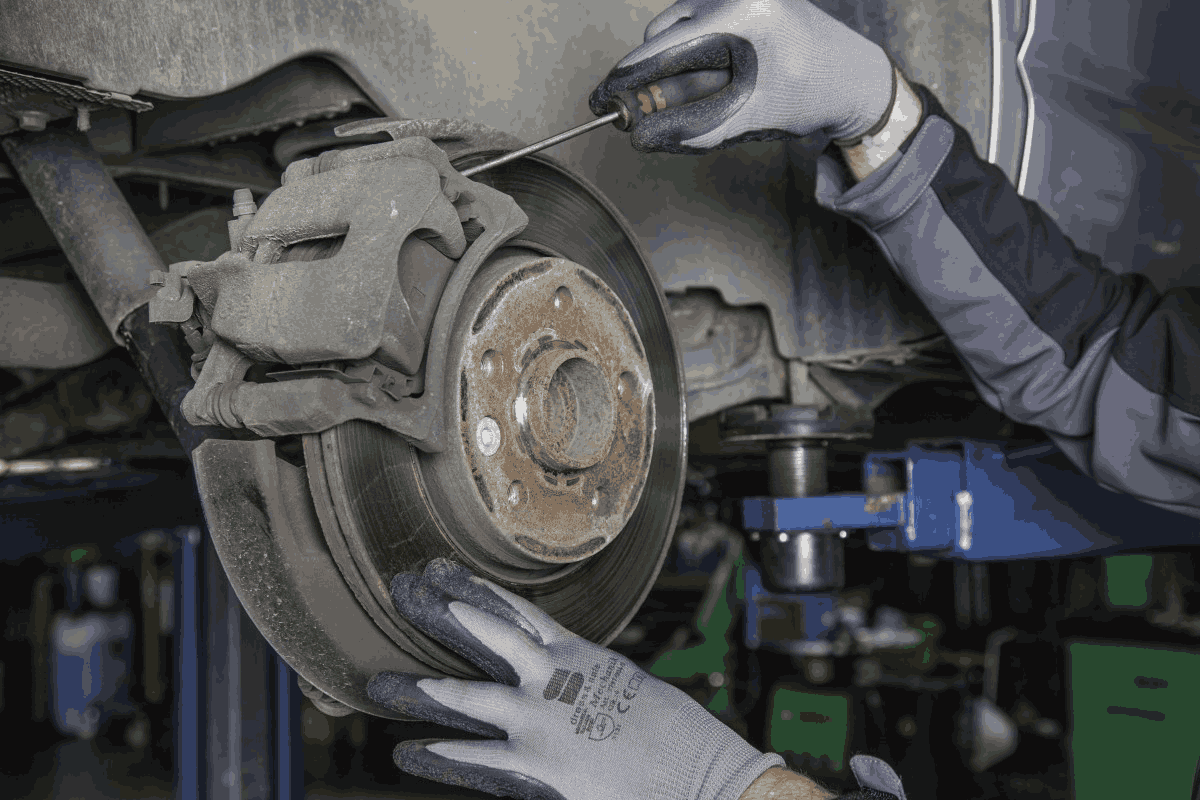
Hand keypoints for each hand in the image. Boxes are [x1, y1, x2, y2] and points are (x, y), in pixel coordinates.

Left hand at [368, 558, 783, 799]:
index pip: (512, 611)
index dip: (470, 590)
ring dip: (418, 689)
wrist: (707, 780)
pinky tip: (405, 752)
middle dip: (436, 612)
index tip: (437, 569)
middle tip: (398, 591)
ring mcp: (542, 725)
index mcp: (579, 655)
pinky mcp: (539, 772)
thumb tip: (557, 674)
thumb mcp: (628, 690)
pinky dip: (438, 757)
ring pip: (464, 697)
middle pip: (481, 636)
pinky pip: (475, 763)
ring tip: (376, 685)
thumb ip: (584, 680)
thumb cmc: (676, 738)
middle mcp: (553, 680)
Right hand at [589, 0, 893, 153]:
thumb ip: (695, 130)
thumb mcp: (751, 117)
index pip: (667, 44)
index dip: (629, 75)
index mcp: (743, 14)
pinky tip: (718, 74)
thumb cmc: (812, 95)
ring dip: (677, 62)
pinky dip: (694, 51)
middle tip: (649, 111)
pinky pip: (697, 21)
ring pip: (678, 25)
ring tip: (707, 92)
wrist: (851, 78)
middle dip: (655, 74)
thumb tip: (645, 138)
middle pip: (666, 31)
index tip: (603, 97)